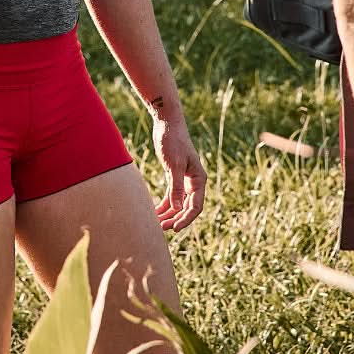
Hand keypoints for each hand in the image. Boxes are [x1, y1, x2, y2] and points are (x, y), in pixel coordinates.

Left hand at [152, 112, 206, 231]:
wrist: (167, 124)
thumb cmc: (173, 141)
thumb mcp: (175, 164)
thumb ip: (177, 186)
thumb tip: (177, 208)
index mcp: (199, 180)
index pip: (196, 206)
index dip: (186, 219)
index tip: (175, 228)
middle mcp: (194, 182)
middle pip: (187, 208)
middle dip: (176, 219)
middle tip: (162, 228)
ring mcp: (184, 180)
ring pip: (178, 203)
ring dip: (169, 214)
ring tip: (157, 224)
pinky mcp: (174, 176)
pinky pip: (171, 196)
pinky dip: (164, 204)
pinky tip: (154, 212)